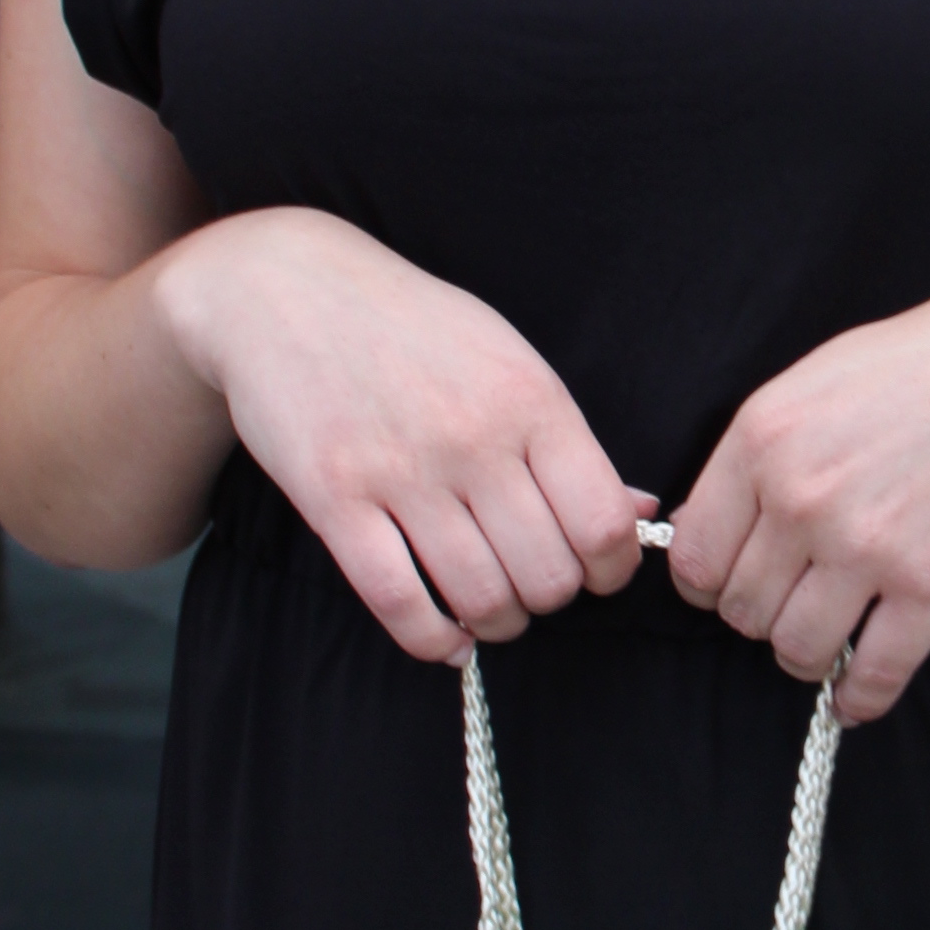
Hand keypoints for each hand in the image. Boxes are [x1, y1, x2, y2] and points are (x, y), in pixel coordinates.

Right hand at [150, 209, 649, 663]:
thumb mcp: (508, 358)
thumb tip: (641, 514)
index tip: (596, 573)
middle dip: (550, 599)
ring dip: (497, 621)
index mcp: (531, 399)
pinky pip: (400, 603)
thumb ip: (571, 443)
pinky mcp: (335, 500)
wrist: (288, 289)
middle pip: (548, 575)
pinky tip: (447, 636)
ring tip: (490, 608)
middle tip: (531, 584)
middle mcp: (474, 438)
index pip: (603, 524)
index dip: (612, 571)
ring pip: (482, 598)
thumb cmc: (412, 328)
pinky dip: (433, 640)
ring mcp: (402, 472)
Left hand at [667, 261, 929, 721]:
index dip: (712, 585)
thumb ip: (764, 448)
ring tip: (828, 646)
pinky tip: (857, 697)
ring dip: (809, 658)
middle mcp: (802, 496)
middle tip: (797, 606)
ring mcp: (866, 544)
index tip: (736, 589)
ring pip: (797, 648)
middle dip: (765, 618)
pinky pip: (875, 671)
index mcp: (763, 439)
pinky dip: (860, 696)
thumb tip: (716, 519)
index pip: (695, 556)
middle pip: (743, 610)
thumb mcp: (821, 379)